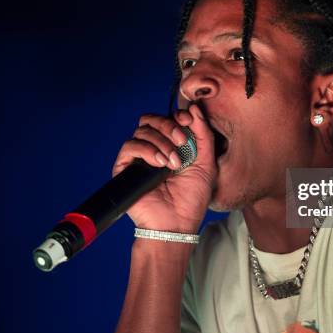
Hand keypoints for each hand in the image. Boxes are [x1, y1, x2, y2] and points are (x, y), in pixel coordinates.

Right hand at [112, 104, 216, 233]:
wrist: (177, 223)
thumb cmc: (192, 198)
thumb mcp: (206, 162)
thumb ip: (203, 134)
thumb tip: (193, 109)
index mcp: (172, 146)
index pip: (168, 119)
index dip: (177, 116)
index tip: (188, 122)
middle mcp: (154, 149)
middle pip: (152, 120)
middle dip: (169, 126)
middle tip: (181, 141)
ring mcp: (139, 159)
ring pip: (142, 131)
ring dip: (161, 142)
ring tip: (173, 163)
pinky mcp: (125, 169)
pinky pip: (129, 146)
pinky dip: (147, 150)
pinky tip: (160, 164)